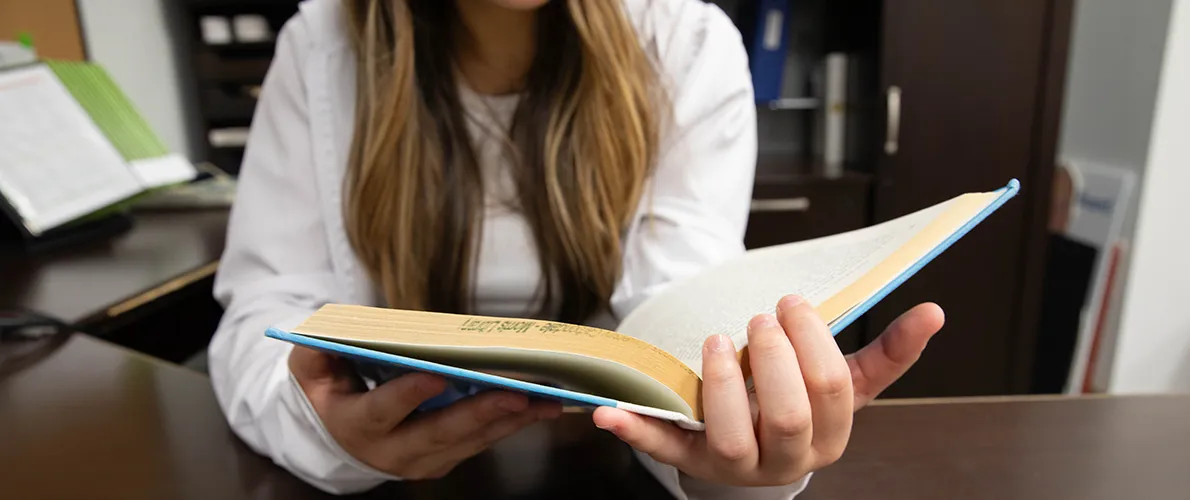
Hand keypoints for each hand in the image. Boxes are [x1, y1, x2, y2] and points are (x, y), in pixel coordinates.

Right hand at [289, 347, 562, 478]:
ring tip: (546, 400)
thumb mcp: (310, 367)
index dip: (410, 393)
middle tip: (517, 393)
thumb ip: (317, 349)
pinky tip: (541, 406)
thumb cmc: (329, 388)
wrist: (337, 435)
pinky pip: (483, 441)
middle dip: (481, 413)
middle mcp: (392, 451)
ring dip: (510, 420)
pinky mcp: (446, 458)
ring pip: (470, 441)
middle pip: (440, 433)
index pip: (384, 410)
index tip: (439, 374)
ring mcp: (423, 460)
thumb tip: (328, 330)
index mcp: (357, 425)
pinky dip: (512, 423)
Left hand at [592, 295, 943, 486]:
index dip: (813, 343)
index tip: (792, 303)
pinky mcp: (689, 460)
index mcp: (830, 437)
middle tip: (759, 317)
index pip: (831, 392)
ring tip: (718, 341)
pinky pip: (661, 449)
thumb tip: (934, 313)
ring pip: (730, 438)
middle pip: (786, 417)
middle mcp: (786, 459)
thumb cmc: (803, 403)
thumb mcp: (845, 382)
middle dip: (773, 360)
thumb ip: (888, 352)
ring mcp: (735, 466)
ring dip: (720, 385)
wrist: (760, 447)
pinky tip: (606, 412)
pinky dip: (634, 431)